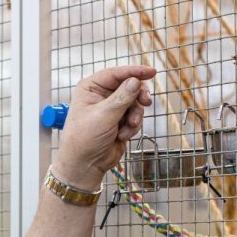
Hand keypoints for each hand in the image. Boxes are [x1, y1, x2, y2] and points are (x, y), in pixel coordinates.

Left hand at [53, 65, 155, 190]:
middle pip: (129, 86)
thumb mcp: (104, 115)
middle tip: (145, 102)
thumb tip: (136, 81)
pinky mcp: (119, 121)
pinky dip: (132, 126)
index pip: (116, 73)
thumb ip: (122, 97)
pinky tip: (122, 135)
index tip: (152, 72)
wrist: (85, 164)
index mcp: (90, 87)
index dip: (135, 71)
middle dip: (137, 97)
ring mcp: (111, 109)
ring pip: (135, 103)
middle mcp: (101, 95)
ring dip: (135, 116)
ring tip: (128, 127)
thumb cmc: (84, 139)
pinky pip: (135, 117)